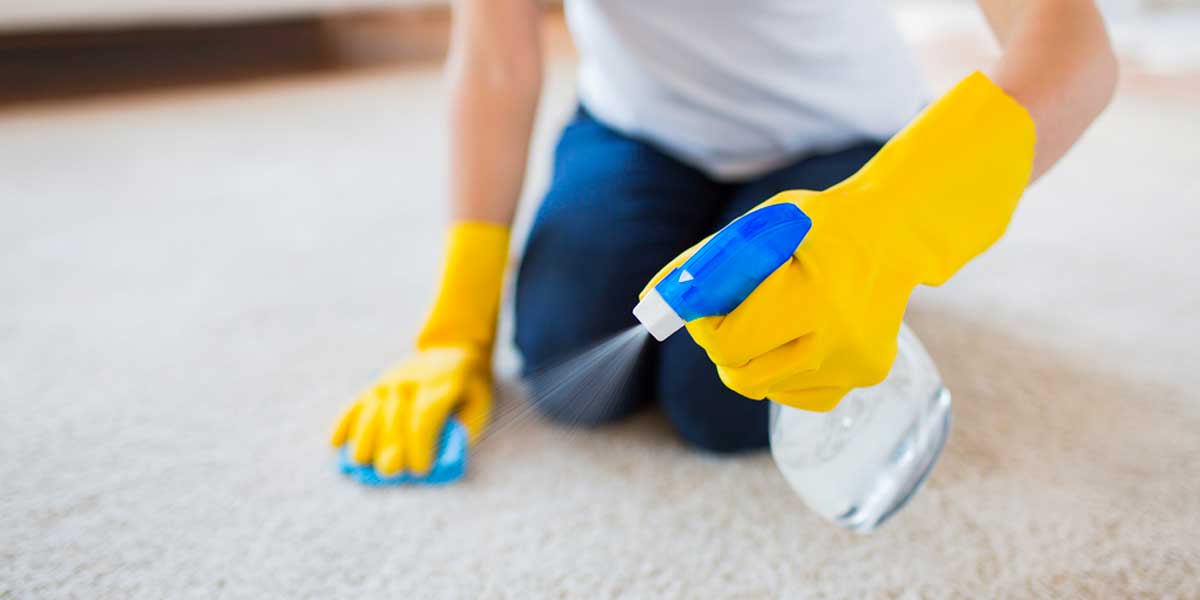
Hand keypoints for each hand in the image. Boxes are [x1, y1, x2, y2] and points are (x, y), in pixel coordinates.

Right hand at [329, 221, 508, 481]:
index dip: (420, 445)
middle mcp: (411, 381)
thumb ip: (465, 429)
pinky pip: (355, 403)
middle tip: (390, 473)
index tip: (420, 469)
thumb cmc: (469, 386)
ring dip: (363, 438)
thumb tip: (442, 457)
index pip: (424, 418)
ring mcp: (389, 380)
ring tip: (361, 463)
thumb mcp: (480, 402)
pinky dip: (344, 422)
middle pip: (394, 418)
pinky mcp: (375, 384)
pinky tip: (335, 443)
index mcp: (441, 385)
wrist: (451, 348)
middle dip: (390, 448)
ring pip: (370, 411)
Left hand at [644, 72, 1035, 411]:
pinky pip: (797, 394)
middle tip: (733, 310)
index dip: (704, 325)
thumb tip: (648, 303)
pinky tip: (800, 334)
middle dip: (723, 344)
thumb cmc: (817, 224)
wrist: (895, 231)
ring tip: (773, 314)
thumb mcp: (757, 228)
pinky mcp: (866, 376)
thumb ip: (702, 264)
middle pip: (740, 374)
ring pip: (764, 387)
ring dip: (750, 357)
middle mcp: (840, 340)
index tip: (705, 302)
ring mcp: (856, 364)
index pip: (727, 344)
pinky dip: (782, 370)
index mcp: (813, 297)